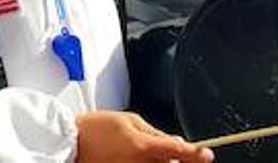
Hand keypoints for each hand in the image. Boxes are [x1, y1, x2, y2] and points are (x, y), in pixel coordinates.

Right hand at [75, 111, 212, 162]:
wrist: (70, 145)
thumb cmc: (96, 129)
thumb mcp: (129, 120)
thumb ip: (155, 133)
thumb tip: (176, 141)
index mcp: (144, 148)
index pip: (180, 152)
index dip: (198, 154)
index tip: (207, 154)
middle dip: (180, 160)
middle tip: (179, 152)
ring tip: (147, 153)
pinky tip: (139, 158)